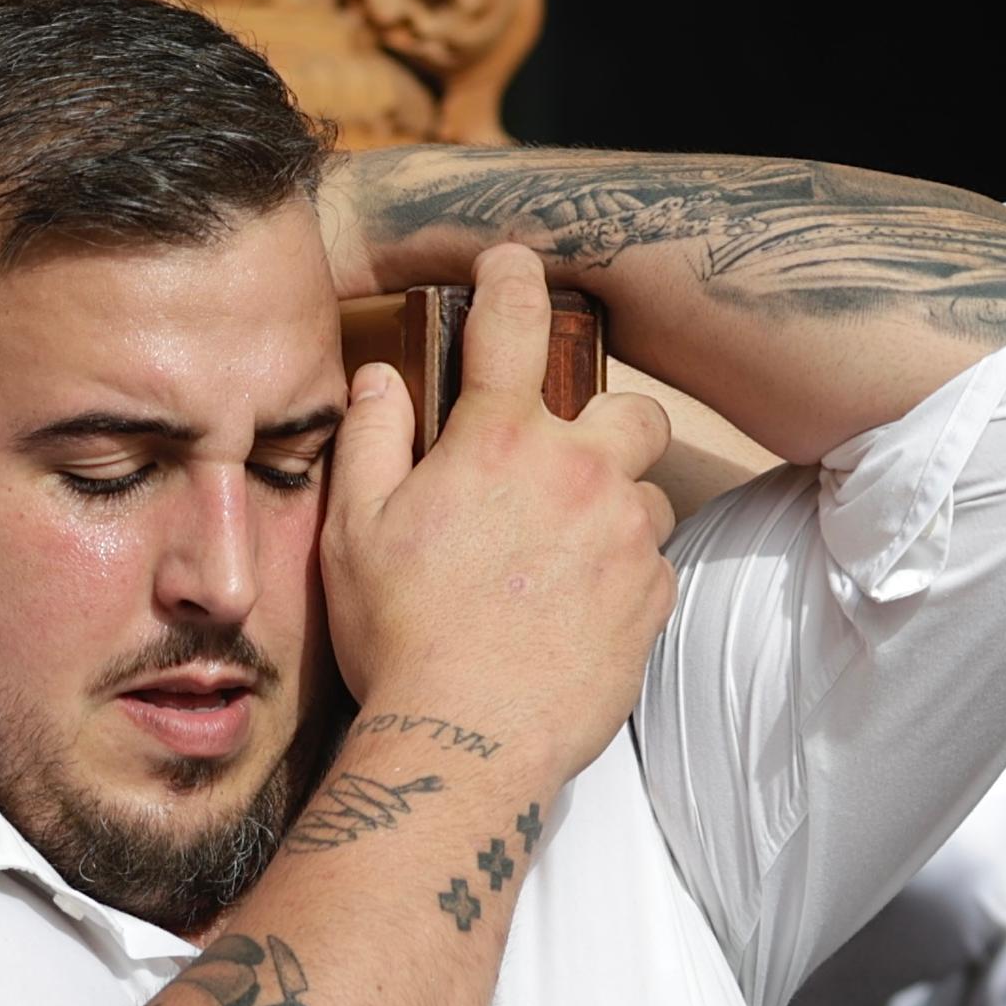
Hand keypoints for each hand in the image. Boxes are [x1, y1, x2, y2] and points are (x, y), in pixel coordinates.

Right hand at [322, 244, 677, 774]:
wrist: (463, 742)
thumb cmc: (397, 636)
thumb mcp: (352, 532)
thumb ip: (370, 439)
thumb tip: (382, 379)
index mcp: (499, 441)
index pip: (513, 322)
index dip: (513, 277)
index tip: (514, 264)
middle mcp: (578, 472)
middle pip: (631, 411)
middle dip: (606, 427)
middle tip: (561, 469)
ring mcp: (625, 537)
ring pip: (646, 496)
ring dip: (613, 513)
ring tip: (559, 563)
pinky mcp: (653, 600)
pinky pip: (653, 569)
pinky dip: (622, 581)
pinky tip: (572, 615)